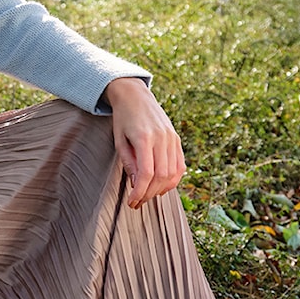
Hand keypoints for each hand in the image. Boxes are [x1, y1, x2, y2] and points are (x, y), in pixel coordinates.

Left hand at [104, 77, 184, 207]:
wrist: (135, 96)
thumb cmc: (123, 119)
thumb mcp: (119, 141)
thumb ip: (129, 163)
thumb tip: (138, 186)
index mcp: (144, 138)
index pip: (147, 173)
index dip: (140, 192)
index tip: (132, 202)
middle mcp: (162, 138)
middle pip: (161, 176)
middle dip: (149, 194)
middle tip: (137, 202)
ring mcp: (172, 138)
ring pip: (173, 173)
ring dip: (161, 189)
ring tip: (147, 195)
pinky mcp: (176, 139)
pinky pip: (179, 165)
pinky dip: (172, 179)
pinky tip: (161, 186)